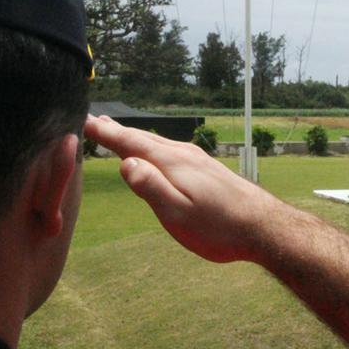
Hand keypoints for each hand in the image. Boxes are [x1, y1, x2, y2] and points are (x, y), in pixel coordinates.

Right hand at [84, 115, 282, 262]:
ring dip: (135, 137)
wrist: (264, 226)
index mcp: (171, 163)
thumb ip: (150, 188)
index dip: (106, 133)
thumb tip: (124, 163)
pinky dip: (152, 146)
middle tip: (94, 121)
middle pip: (143, 139)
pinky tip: (155, 153)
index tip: (84, 121)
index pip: (130, 143)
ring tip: (118, 133)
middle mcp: (183, 154)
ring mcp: (197, 160)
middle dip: (117, 131)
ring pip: (157, 143)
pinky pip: (170, 150)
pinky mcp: (207, 169)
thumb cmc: (219, 227)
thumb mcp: (177, 214)